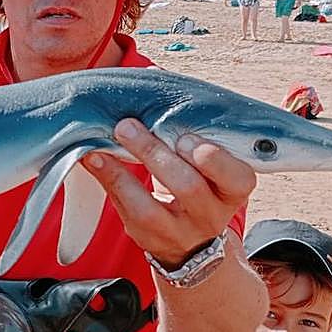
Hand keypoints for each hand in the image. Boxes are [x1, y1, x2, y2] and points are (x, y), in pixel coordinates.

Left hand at [82, 119, 254, 268]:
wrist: (192, 242)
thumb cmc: (202, 187)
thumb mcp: (214, 169)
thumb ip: (198, 137)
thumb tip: (157, 88)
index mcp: (233, 191)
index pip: (237, 178)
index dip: (214, 160)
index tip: (187, 139)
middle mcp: (210, 215)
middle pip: (188, 187)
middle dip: (155, 154)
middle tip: (128, 127)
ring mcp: (178, 232)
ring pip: (150, 208)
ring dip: (122, 172)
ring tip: (106, 142)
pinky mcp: (148, 237)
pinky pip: (125, 211)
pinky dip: (108, 179)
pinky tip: (93, 158)